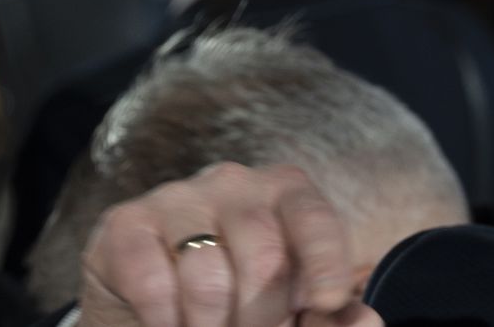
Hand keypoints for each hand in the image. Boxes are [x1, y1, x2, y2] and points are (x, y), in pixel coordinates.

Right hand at [78, 162, 382, 326]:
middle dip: (262, 317)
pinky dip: (166, 320)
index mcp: (287, 192)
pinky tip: (169, 325)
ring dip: (212, 325)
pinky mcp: (125, 222)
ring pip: (209, 277)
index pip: (316, 220)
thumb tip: (368, 320)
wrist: (154, 304)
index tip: (326, 302)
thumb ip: (332, 314)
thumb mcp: (292, 304)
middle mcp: (235, 181)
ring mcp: (178, 196)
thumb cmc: (240, 297)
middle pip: (264, 258)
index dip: (326, 263)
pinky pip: (153, 281)